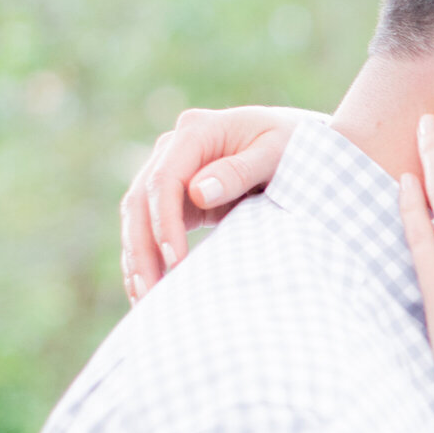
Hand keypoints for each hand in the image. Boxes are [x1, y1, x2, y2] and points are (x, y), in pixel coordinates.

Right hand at [120, 105, 306, 302]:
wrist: (297, 141)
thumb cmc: (293, 144)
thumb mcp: (276, 152)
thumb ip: (240, 170)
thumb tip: (197, 192)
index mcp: (196, 131)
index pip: (165, 180)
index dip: (165, 222)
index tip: (176, 261)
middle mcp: (173, 147)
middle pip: (140, 200)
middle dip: (142, 249)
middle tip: (150, 293)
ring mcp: (169, 170)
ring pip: (136, 216)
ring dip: (136, 259)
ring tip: (143, 301)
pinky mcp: (174, 196)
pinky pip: (148, 226)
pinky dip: (145, 257)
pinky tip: (144, 289)